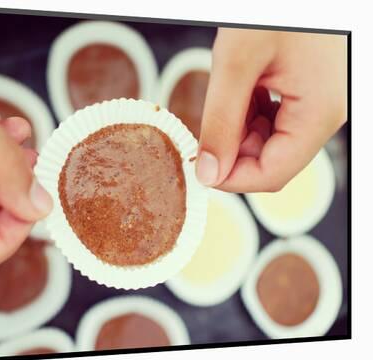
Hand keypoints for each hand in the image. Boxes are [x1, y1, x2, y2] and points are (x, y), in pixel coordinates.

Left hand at [196, 28, 346, 191]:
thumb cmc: (276, 7)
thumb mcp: (237, 63)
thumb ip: (221, 122)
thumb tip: (209, 172)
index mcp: (319, 113)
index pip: (273, 174)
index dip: (231, 178)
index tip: (198, 168)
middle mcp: (326, 113)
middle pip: (271, 158)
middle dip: (232, 150)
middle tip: (204, 126)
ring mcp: (319, 102)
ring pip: (270, 139)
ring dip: (238, 128)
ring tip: (226, 93)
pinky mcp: (309, 90)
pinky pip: (275, 117)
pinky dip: (249, 111)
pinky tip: (239, 88)